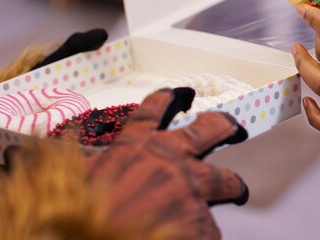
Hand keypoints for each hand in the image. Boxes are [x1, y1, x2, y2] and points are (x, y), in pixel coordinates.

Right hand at [86, 88, 248, 239]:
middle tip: (234, 127)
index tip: (183, 94)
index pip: (158, 108)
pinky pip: (210, 226)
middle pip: (210, 128)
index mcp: (138, 145)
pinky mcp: (201, 221)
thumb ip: (94, 163)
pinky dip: (203, 233)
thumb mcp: (81, 177)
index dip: (173, 97)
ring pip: (226, 178)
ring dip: (232, 185)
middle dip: (225, 125)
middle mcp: (170, 159)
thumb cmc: (84, 214)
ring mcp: (190, 188)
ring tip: (237, 190)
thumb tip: (82, 155)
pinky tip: (196, 238)